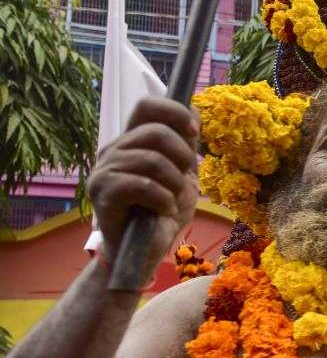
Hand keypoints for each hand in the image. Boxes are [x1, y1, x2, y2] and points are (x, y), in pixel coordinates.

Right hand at [87, 96, 198, 277]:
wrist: (145, 251)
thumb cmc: (161, 212)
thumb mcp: (182, 173)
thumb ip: (185, 144)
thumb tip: (194, 109)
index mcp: (131, 141)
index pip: (147, 106)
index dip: (175, 112)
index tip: (194, 133)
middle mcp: (113, 150)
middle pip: (155, 132)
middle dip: (183, 156)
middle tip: (185, 179)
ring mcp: (104, 171)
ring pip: (152, 160)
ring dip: (174, 183)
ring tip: (171, 199)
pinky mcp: (102, 194)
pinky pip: (141, 185)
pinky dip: (163, 199)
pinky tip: (163, 210)